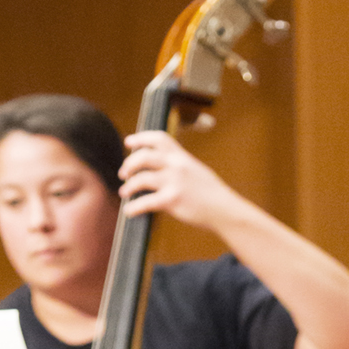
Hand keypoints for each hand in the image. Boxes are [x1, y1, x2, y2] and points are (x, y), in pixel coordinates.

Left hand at [119, 130, 242, 227]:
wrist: (224, 210)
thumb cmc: (210, 193)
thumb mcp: (195, 170)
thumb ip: (178, 165)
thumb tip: (158, 167)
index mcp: (182, 156)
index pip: (158, 138)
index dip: (141, 138)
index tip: (128, 142)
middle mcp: (177, 166)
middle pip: (143, 156)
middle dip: (129, 164)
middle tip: (124, 173)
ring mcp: (174, 182)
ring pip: (140, 179)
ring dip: (128, 186)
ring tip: (125, 192)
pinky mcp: (172, 200)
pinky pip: (145, 202)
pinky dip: (134, 207)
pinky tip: (129, 211)